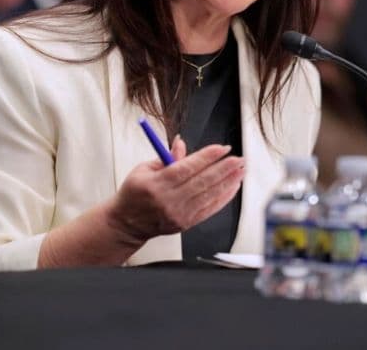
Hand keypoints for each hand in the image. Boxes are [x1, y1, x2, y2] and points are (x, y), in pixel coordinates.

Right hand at [107, 136, 244, 243]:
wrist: (127, 223)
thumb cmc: (134, 194)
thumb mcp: (144, 169)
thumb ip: (167, 157)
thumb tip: (182, 143)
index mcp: (157, 183)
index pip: (187, 168)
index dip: (207, 157)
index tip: (222, 148)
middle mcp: (169, 200)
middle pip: (202, 182)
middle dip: (223, 168)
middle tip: (237, 158)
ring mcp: (179, 214)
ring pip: (209, 195)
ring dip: (228, 181)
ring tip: (240, 170)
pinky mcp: (186, 223)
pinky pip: (209, 209)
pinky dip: (223, 197)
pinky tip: (232, 187)